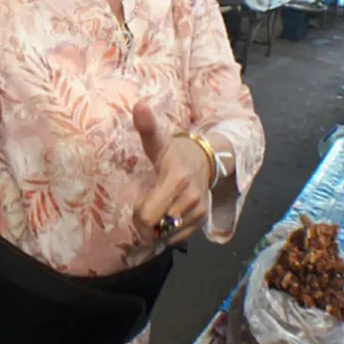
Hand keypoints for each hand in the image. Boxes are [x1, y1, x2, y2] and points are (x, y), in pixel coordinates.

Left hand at [132, 102, 212, 245]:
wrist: (206, 159)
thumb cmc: (174, 152)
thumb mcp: (158, 141)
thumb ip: (147, 127)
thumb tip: (138, 105)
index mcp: (176, 180)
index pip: (148, 215)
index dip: (137, 213)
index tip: (138, 200)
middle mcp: (190, 198)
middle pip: (155, 227)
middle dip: (144, 222)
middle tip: (144, 205)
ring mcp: (198, 211)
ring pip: (167, 234)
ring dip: (157, 228)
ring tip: (156, 209)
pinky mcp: (202, 220)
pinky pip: (178, 238)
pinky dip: (169, 232)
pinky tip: (167, 216)